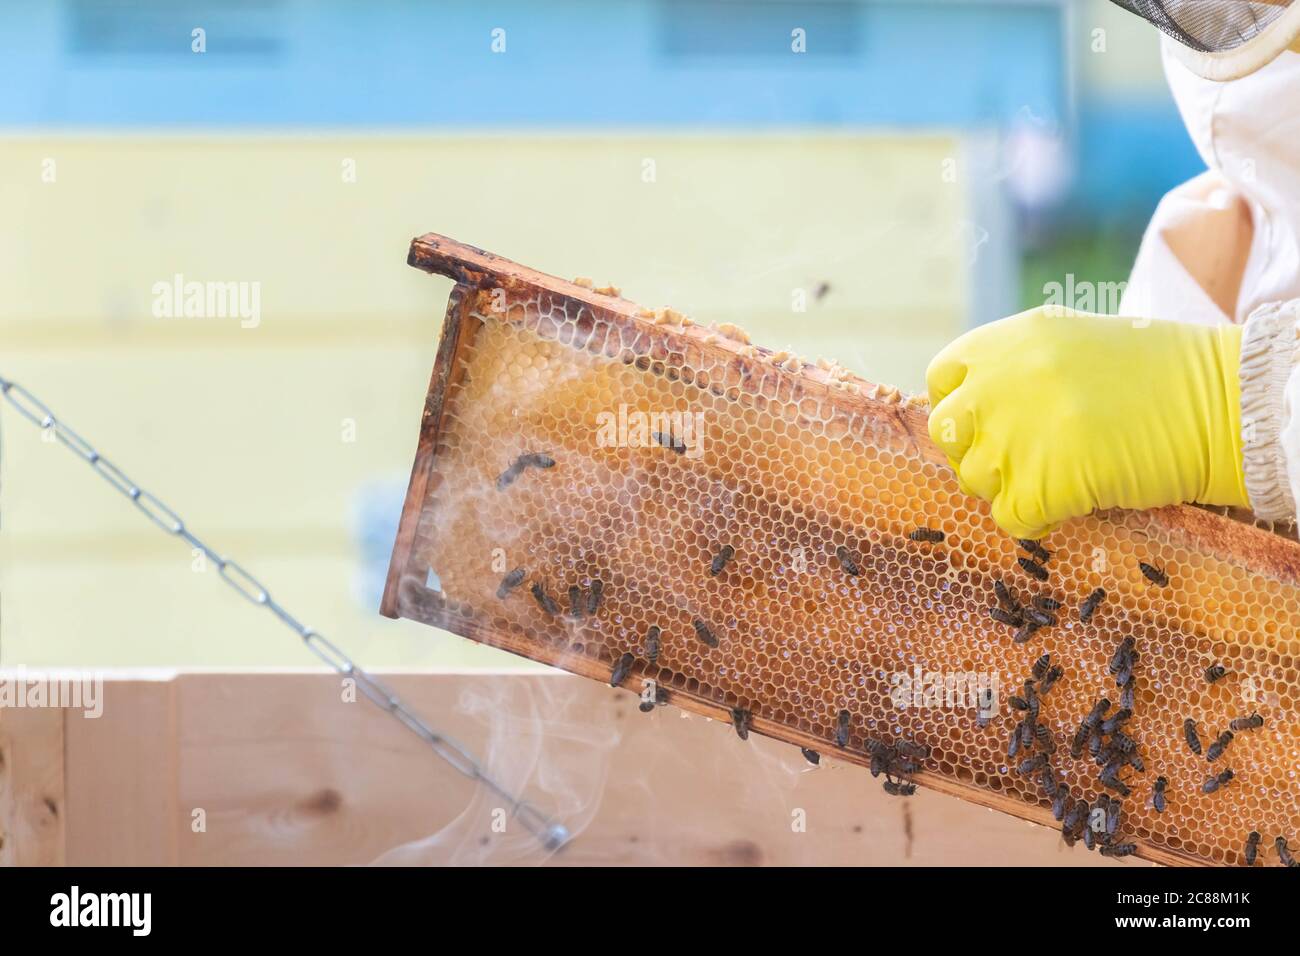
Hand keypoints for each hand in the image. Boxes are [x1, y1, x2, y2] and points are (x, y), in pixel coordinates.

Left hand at [925, 307, 1247, 538]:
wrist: (1218, 403)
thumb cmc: (1155, 372)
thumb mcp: (1068, 339)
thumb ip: (1012, 364)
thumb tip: (969, 402)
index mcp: (1003, 343)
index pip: (941, 380)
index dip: (963, 407)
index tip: (989, 423)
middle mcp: (996, 385)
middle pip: (947, 433)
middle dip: (975, 450)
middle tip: (1021, 457)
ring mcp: (1013, 436)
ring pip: (974, 479)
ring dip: (1008, 486)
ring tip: (1058, 473)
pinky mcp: (1040, 485)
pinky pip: (1009, 518)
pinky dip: (1034, 519)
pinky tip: (1069, 502)